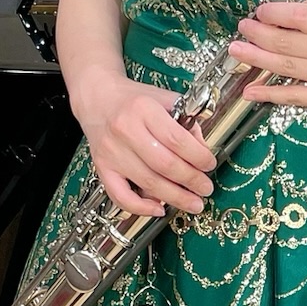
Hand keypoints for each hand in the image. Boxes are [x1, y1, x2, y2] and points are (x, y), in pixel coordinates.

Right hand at [71, 73, 215, 218]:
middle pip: (165, 164)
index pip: (177, 139)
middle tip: (205, 188)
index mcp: (144, 109)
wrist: (97, 97)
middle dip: (191, 181)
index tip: (209, 164)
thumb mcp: (163, 99)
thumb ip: (186, 121)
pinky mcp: (102, 167)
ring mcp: (112, 151)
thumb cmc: (132, 99)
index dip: (198, 156)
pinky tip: (158, 208)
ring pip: (148, 182)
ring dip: (175, 197)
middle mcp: (125, 130)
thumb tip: (202, 150)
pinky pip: (120, 195)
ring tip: (193, 202)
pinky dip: (141, 207)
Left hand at [229, 1, 306, 111]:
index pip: (302, 17)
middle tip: (242, 29)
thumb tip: (281, 12)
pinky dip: (269, 92)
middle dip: (259, 35)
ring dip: (257, 59)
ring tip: (237, 51)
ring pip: (287, 67)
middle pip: (288, 43)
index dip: (276, 14)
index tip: (259, 11)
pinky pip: (294, 96)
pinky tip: (250, 89)